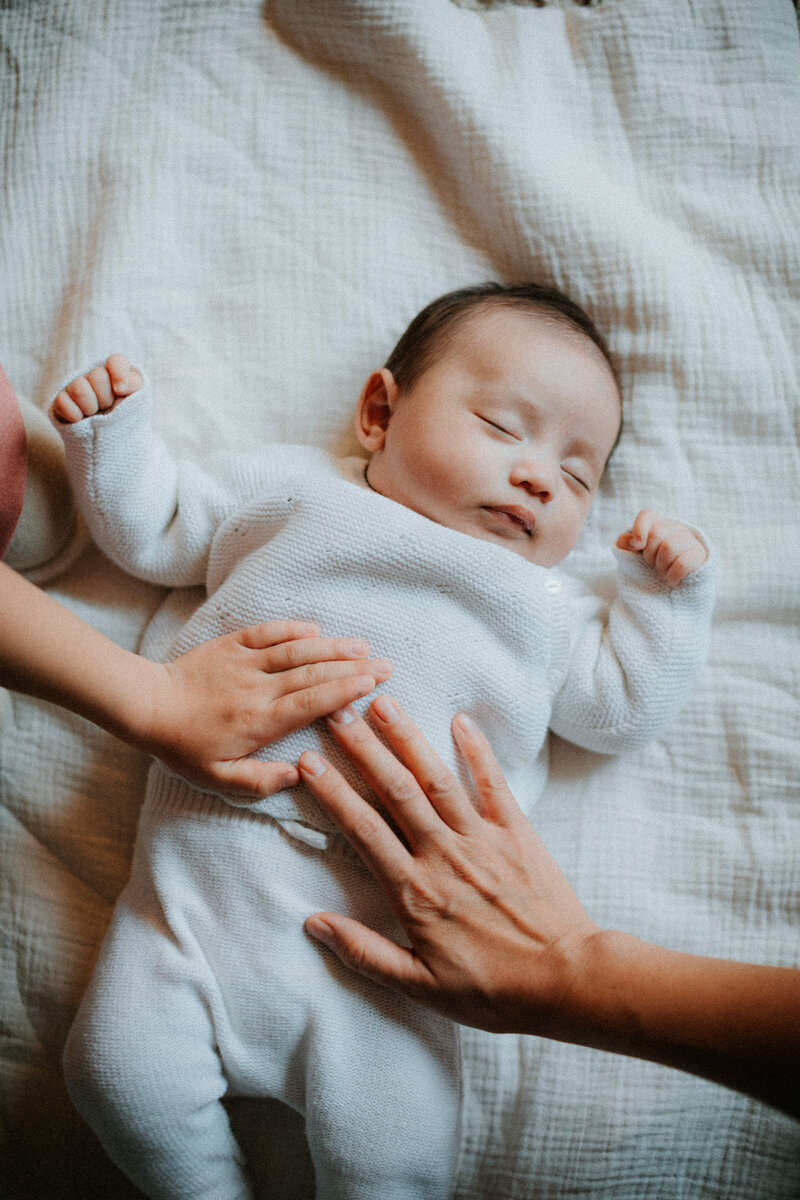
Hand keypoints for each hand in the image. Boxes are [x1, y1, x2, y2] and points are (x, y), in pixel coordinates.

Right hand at [51, 354, 142, 423]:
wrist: (111, 443)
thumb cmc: (125, 419)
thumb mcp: (138, 402)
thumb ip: (134, 386)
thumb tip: (120, 387)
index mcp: (116, 374)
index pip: (116, 361)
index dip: (119, 374)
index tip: (120, 391)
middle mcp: (94, 376)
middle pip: (98, 377)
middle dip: (106, 398)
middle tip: (107, 408)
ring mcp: (75, 386)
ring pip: (79, 389)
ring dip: (90, 407)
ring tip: (94, 414)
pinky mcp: (61, 400)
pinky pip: (62, 402)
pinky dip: (75, 416)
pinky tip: (81, 420)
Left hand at [142, 622, 391, 797]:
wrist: (146, 707)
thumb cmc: (183, 747)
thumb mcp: (219, 778)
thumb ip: (261, 781)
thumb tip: (299, 775)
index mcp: (260, 721)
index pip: (312, 702)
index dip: (346, 692)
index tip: (373, 685)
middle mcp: (258, 689)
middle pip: (314, 674)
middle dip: (353, 669)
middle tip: (384, 665)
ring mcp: (244, 663)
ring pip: (296, 651)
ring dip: (332, 647)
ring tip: (361, 647)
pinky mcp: (230, 645)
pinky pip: (266, 633)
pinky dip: (292, 629)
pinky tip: (315, 630)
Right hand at [297, 697, 598, 1035]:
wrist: (566, 981)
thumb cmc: (492, 990)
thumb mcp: (419, 986)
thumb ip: (364, 952)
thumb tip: (313, 924)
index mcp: (414, 891)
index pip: (362, 830)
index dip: (333, 793)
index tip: (307, 761)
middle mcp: (443, 855)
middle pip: (394, 791)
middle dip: (362, 748)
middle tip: (337, 711)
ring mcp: (482, 839)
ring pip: (436, 779)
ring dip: (408, 738)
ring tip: (384, 702)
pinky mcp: (517, 833)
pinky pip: (494, 784)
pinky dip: (478, 750)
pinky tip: (461, 720)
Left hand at [616, 509, 706, 586]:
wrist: (683, 583)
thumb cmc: (656, 564)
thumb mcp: (638, 554)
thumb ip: (627, 544)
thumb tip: (630, 541)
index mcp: (658, 525)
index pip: (647, 516)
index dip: (639, 529)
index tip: (638, 546)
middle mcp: (675, 528)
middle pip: (655, 534)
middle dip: (650, 555)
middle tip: (654, 565)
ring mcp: (689, 540)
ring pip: (668, 548)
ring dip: (661, 566)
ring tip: (664, 573)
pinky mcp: (700, 555)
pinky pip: (682, 564)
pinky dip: (673, 576)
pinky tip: (673, 580)